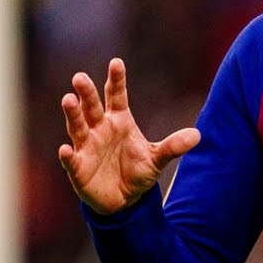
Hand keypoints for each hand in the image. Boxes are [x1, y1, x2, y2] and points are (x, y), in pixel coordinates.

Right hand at [58, 58, 199, 214]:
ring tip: (68, 99)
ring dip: (73, 115)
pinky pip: (71, 161)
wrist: (124, 200)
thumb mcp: (157, 158)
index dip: (116, 80)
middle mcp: (100, 129)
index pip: (116, 96)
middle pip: (92, 107)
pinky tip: (65, 150)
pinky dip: (68, 156)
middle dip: (86, 93)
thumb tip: (198, 135)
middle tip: (80, 77)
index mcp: (119, 121)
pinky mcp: (78, 169)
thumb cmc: (138, 171)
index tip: (116, 62)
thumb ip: (174, 146)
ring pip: (77, 127)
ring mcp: (86, 147)